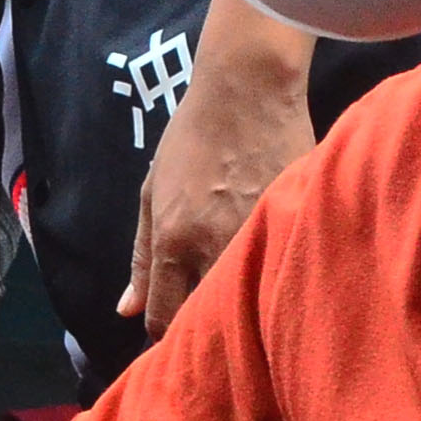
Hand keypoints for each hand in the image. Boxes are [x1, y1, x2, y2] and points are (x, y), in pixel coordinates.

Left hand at [125, 20, 315, 336]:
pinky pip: (281, 267)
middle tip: (207, 317)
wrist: (247, 90)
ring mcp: (259, 237)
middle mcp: (215, 247)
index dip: (166, 330)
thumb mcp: (151, 194)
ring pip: (248, 297)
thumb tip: (127, 311)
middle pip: (207, 316)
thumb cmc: (191, 138)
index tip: (175, 328)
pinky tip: (272, 266)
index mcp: (175, 242)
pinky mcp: (294, 223)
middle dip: (204, 323)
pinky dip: (273, 273)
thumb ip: (141, 257)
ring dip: (241, 301)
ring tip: (240, 294)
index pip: (166, 317)